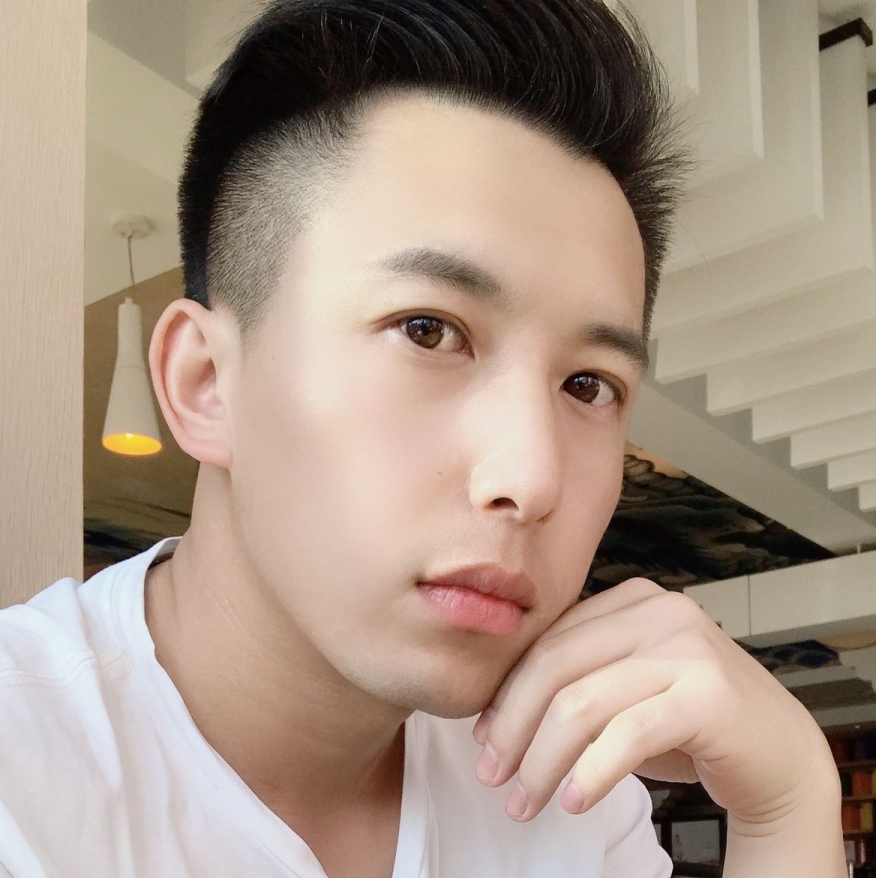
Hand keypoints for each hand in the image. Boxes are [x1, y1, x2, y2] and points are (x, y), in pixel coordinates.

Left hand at [471, 578, 836, 826]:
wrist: (778, 753)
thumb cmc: (688, 723)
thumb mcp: (623, 692)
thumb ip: (575, 684)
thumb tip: (496, 717)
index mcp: (630, 599)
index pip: (549, 641)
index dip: (508, 691)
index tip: (482, 736)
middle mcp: (658, 610)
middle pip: (556, 666)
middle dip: (514, 726)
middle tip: (492, 774)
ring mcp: (687, 648)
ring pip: (583, 704)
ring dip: (543, 760)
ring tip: (524, 800)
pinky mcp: (709, 694)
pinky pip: (629, 734)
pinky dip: (591, 771)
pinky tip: (573, 801)